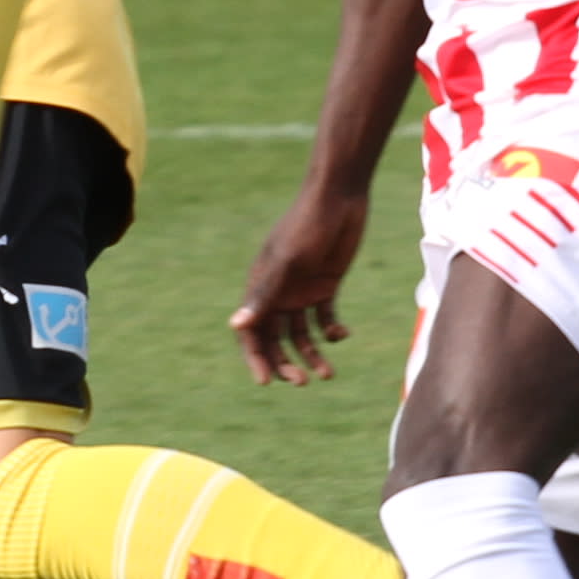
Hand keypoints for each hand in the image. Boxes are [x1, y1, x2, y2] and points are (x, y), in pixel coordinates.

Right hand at [230, 184, 370, 385]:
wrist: (339, 197)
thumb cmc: (307, 225)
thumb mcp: (286, 262)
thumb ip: (264, 294)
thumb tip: (236, 325)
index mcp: (260, 287)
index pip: (251, 332)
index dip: (256, 359)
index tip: (266, 382)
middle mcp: (278, 293)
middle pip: (276, 339)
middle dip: (285, 362)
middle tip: (301, 381)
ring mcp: (302, 291)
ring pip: (301, 334)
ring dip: (312, 355)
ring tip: (327, 374)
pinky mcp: (326, 286)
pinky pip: (325, 319)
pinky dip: (332, 332)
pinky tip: (342, 334)